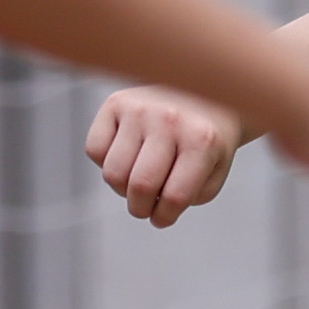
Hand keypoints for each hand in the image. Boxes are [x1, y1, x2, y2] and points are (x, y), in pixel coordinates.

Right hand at [87, 83, 246, 225]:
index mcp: (202, 140)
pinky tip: (127, 155)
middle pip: (140, 187)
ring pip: (112, 173)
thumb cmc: (207, 140)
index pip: (173, 197)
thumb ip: (187, 197)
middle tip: (147, 205)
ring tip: (139, 179)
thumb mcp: (213, 173)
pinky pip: (95, 150)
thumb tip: (152, 207)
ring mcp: (140, 108)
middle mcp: (169, 119)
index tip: (163, 217)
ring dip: (122, 188)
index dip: (164, 217)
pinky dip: (106, 163)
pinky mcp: (116, 102)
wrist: (205, 90)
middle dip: (141, 208)